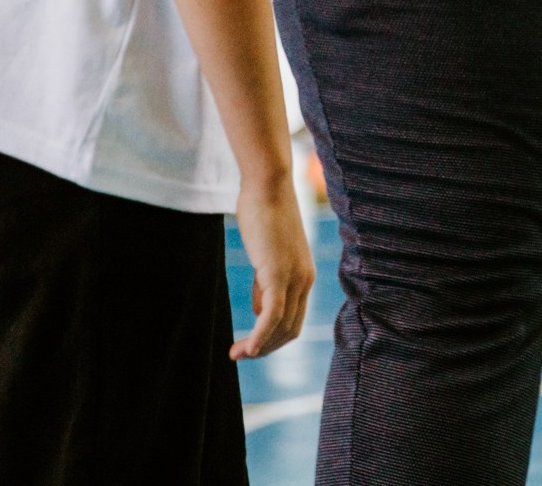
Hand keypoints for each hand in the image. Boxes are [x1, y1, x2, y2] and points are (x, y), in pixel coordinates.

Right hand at [230, 172, 314, 358]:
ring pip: (281, 327)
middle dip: (266, 349)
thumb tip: (258, 310)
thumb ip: (264, 283)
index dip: (272, 339)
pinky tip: (247, 347)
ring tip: (236, 354)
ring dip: (259, 347)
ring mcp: (294, 278)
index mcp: (304, 276)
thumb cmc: (263, 213)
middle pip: (289, 330)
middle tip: (240, 356)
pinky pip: (272, 315)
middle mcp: (305, 280)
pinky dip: (260, 336)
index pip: (293, 321)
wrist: (267, 185)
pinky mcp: (278, 273)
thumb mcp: (266, 254)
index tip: (250, 347)